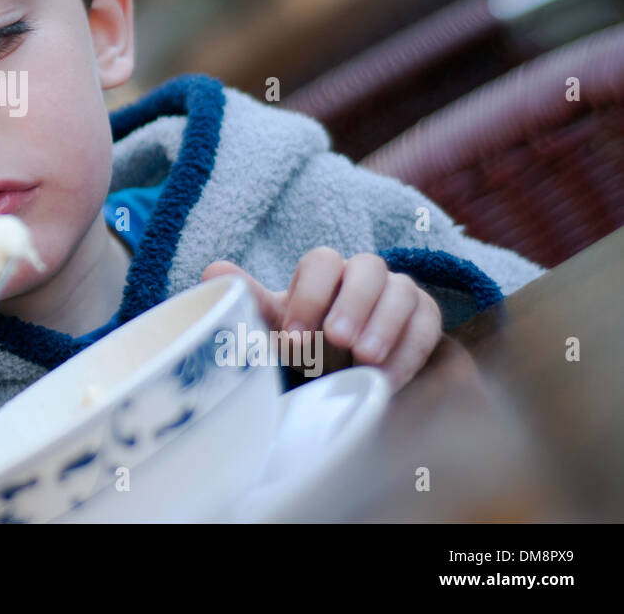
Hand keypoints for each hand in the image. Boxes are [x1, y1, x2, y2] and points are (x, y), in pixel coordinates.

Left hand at [202, 247, 442, 393]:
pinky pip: (427, 324)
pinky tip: (389, 378)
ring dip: (384, 324)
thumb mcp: (276, 330)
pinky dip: (409, 350)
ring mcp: (398, 293)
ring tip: (366, 358)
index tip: (294, 339)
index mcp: (324, 273)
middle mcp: (363, 275)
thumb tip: (213, 272)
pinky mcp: (425, 319)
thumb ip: (250, 301)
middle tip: (336, 339)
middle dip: (352, 304)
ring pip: (402, 290)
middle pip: (367, 268)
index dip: (308, 297)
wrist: (348, 376)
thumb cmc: (307, 346)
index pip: (321, 263)